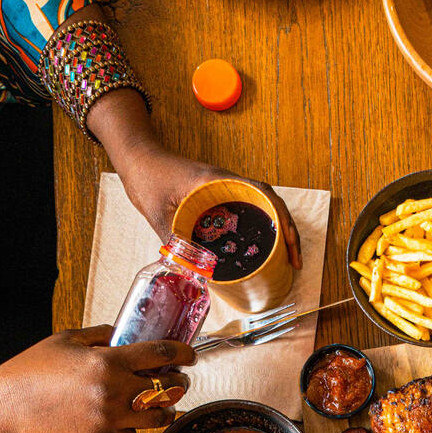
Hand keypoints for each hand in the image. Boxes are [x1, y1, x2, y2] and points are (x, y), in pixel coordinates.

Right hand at [0, 327, 192, 432]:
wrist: (9, 408)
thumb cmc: (33, 371)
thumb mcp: (67, 340)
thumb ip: (101, 336)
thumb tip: (125, 334)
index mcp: (108, 361)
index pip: (161, 354)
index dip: (183, 352)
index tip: (190, 354)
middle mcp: (114, 391)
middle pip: (168, 388)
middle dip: (179, 382)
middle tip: (178, 379)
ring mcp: (110, 420)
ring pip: (158, 418)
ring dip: (164, 409)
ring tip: (160, 403)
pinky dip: (133, 429)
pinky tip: (125, 419)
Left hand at [79, 78, 301, 267]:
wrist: (138, 159)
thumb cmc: (148, 177)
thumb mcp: (158, 213)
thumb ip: (175, 243)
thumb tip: (195, 274)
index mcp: (219, 181)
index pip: (264, 194)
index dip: (282, 219)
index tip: (290, 243)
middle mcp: (228, 182)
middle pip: (272, 203)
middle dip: (288, 232)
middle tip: (294, 260)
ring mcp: (225, 189)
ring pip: (263, 207)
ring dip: (278, 230)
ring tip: (285, 258)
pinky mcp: (219, 196)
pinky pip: (248, 211)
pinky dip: (260, 228)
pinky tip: (260, 249)